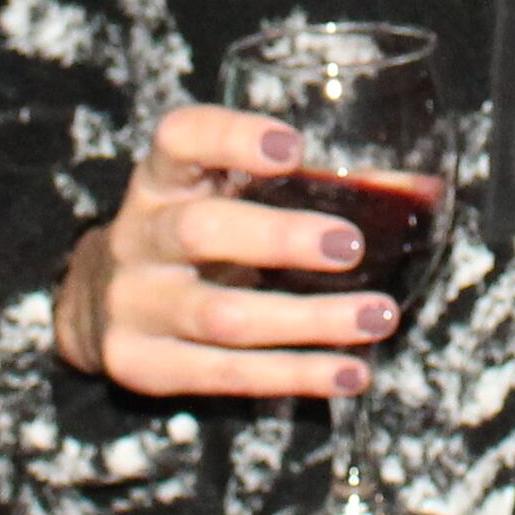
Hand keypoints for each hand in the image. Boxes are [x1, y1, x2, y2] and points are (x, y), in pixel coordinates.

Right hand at [49, 103, 389, 400]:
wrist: (96, 303)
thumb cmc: (189, 236)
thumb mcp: (213, 196)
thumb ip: (284, 187)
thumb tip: (417, 190)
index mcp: (159, 180)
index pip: (180, 140)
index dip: (232, 138)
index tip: (294, 148)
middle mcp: (137, 237)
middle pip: (200, 231)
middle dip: (279, 238)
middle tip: (349, 244)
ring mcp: (133, 305)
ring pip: (224, 318)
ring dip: (309, 320)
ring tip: (378, 315)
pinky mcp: (141, 364)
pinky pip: (227, 375)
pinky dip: (297, 376)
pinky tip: (350, 372)